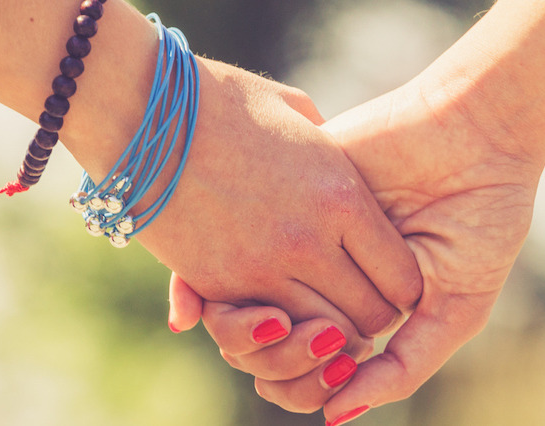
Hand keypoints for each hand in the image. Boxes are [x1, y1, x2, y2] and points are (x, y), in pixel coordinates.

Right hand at [134, 58, 423, 358]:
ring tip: (321, 311)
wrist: (141, 113)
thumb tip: (349, 171)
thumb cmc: (223, 102)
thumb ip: (335, 152)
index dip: (404, 285)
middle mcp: (308, 242)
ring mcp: (261, 270)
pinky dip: (280, 332)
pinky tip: (280, 311)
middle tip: (357, 301)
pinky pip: (266, 336)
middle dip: (371, 318)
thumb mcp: (298, 116)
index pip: (403, 277)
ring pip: (322, 339)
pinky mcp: (217, 286)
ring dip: (326, 334)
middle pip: (371, 319)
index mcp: (341, 196)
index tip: (389, 276)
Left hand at [170, 76, 543, 421]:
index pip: (303, 370)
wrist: (477, 136)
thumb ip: (402, 366)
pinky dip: (234, 288)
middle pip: (261, 348)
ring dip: (255, 338)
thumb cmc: (480, 223)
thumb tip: (334, 415)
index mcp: (354, 309)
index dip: (303, 389)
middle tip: (318, 352)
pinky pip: (233, 253)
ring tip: (303, 330)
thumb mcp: (455, 308)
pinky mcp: (282, 197)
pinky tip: (263, 302)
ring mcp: (295, 240)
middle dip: (277, 368)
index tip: (330, 385)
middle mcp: (317, 279)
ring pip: (237, 307)